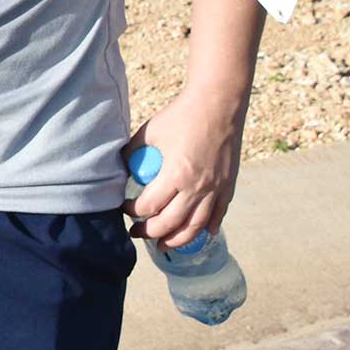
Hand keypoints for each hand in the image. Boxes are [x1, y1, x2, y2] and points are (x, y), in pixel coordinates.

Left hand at [124, 88, 244, 247]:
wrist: (219, 104)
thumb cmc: (181, 115)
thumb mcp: (149, 132)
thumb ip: (133, 151)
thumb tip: (121, 166)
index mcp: (175, 175)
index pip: (148, 206)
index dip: (132, 211)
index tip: (124, 207)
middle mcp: (197, 188)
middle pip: (169, 224)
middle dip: (149, 232)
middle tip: (136, 233)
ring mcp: (215, 189)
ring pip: (195, 227)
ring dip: (177, 240)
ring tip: (163, 245)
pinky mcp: (228, 185)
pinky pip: (218, 214)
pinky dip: (208, 227)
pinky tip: (200, 234)